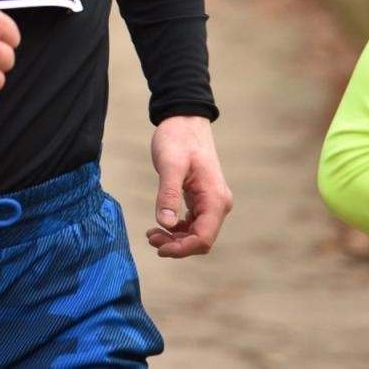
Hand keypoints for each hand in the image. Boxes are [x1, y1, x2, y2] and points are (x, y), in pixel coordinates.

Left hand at [145, 115, 231, 257]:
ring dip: (176, 239)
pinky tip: (161, 226)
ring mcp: (212, 202)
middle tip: (150, 238)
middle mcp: (218, 203)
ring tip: (152, 234)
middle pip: (201, 239)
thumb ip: (168, 194)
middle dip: (177, 245)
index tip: (159, 248)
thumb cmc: (178, 138)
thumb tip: (165, 224)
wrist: (185, 120)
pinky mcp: (203, 199)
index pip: (203, 238)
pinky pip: (194, 224)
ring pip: (197, 234)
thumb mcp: (170, 165)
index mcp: (214, 198)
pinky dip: (178, 230)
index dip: (182, 249)